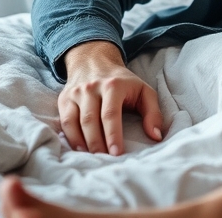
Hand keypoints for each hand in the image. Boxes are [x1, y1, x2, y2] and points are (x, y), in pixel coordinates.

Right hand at [59, 40, 163, 155]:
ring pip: (75, 122)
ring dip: (83, 143)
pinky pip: (64, 122)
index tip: (117, 153)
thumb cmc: (123, 82)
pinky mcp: (64, 99)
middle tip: (105, 160)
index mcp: (113, 86)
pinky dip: (70, 138)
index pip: (110, 114)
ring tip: (93, 157)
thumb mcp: (144, 91)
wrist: (95, 61)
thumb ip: (153, 113)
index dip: (113, 135)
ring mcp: (75, 93)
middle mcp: (91, 88)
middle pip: (91, 120)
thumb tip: (156, 136)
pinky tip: (80, 149)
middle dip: (97, 143)